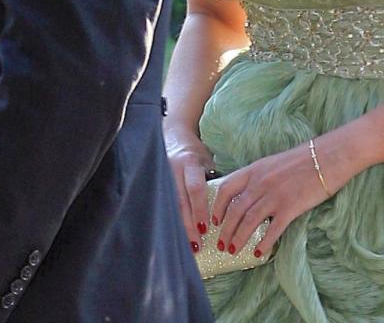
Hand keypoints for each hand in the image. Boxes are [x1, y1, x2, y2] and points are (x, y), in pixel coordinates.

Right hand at [165, 131, 214, 251]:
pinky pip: (162, 206)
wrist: (173, 137)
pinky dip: (170, 222)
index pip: (195, 189)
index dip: (199, 209)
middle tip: (196, 246)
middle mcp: (171, 170)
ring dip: (178, 227)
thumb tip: (230, 208)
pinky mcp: (154, 183)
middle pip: (179, 202)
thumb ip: (213, 181)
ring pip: (169, 207)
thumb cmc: (195, 154)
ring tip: (186, 246)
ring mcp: (160, 177)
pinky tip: (174, 236)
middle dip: (187, 226)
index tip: (205, 229)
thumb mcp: (206, 162)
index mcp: (189, 163)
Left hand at [211, 142, 333, 258]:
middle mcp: (260, 183)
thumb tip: (247, 195)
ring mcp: (274, 196)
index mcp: (254, 170)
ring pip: (248, 222)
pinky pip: (272, 230)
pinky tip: (259, 252)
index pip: (225, 189)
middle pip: (234, 210)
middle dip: (225, 230)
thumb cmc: (302, 160)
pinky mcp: (290, 207)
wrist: (328, 157)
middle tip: (221, 244)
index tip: (215, 220)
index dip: (217, 207)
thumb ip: (258, 177)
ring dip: (238, 238)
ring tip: (234, 250)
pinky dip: (263, 243)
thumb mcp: (272, 163)